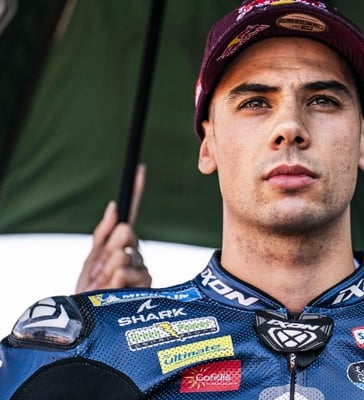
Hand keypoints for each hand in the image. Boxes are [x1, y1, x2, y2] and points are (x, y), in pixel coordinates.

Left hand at [75, 165, 151, 291]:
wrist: (90, 319)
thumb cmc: (90, 290)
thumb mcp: (90, 260)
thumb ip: (103, 234)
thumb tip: (114, 206)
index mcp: (122, 243)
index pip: (131, 212)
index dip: (136, 190)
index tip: (140, 169)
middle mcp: (136, 251)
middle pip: (127, 233)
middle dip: (109, 249)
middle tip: (101, 268)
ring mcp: (142, 267)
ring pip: (125, 255)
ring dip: (108, 270)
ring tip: (103, 284)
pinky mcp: (146, 283)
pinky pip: (125, 272)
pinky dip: (112, 281)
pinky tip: (111, 290)